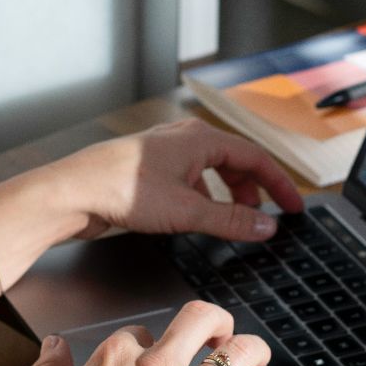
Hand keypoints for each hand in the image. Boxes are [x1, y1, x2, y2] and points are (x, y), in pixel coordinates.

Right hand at [18, 300, 291, 365]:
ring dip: (254, 351)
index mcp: (117, 359)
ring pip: (239, 354)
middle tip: (220, 333)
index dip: (150, 344)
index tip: (153, 358)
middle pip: (201, 320)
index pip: (143, 333)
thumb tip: (52, 347)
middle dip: (215, 322)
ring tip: (257, 356)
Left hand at [53, 119, 304, 241]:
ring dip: (226, 197)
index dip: (278, 183)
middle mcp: (183, 139)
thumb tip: (266, 226)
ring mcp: (164, 153)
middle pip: (233, 161)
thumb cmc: (121, 190)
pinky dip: (202, 199)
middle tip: (263, 219)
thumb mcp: (186, 211)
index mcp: (199, 138)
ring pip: (210, 172)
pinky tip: (197, 219)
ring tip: (233, 222)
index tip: (294, 206)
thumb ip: (230, 220)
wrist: (71, 192)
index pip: (254, 157)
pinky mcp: (148, 170)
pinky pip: (189, 181)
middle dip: (252, 191)